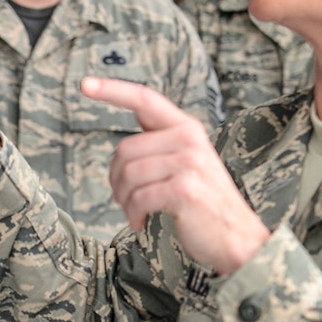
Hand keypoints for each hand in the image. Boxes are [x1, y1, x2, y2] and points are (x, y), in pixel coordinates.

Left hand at [87, 77, 270, 276]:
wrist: (237, 237)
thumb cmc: (204, 204)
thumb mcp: (188, 165)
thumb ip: (161, 149)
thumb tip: (123, 150)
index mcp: (187, 128)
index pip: (146, 99)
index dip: (113, 90)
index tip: (85, 84)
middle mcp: (189, 139)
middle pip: (124, 150)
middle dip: (116, 181)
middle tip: (125, 200)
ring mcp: (189, 162)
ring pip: (128, 175)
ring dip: (124, 201)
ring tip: (135, 213)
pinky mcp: (185, 189)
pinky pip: (138, 198)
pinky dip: (133, 215)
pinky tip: (141, 223)